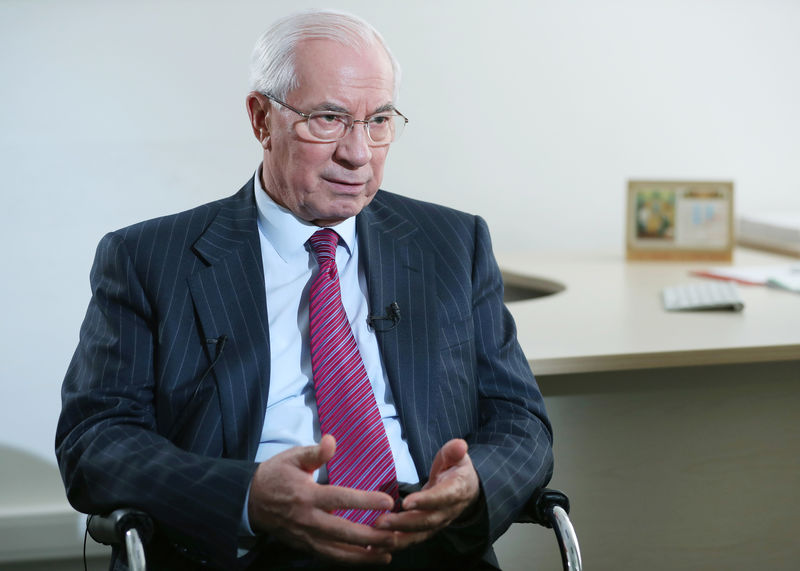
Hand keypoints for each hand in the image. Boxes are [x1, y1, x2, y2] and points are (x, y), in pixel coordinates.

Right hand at [247, 434, 398, 564]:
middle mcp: (308, 519)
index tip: (388, 501)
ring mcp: (306, 536)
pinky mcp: (305, 546)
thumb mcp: (292, 457)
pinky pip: (330, 556)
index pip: (341, 499)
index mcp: (307, 495)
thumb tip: (331, 440)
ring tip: (388, 553)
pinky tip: (368, 558)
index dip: (366, 501)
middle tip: (395, 535)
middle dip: (371, 536)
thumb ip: (314, 452)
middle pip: (343, 531)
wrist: (250, 500)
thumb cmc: (276, 475)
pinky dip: (350, 560)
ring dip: (364, 554)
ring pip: (338, 551)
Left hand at [373, 439, 479, 549]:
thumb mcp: (456, 456)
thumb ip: (454, 451)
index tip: (406, 503)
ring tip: (374, 537)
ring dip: (395, 538)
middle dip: (403, 523)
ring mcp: (436, 523)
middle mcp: (447, 512)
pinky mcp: (425, 530)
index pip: (441, 498)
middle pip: (426, 521)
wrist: (466, 490)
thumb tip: (460, 445)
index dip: (425, 501)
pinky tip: (372, 548)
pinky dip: (392, 545)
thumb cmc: (456, 469)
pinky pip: (410, 540)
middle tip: (380, 522)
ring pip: (417, 534)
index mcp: (455, 491)